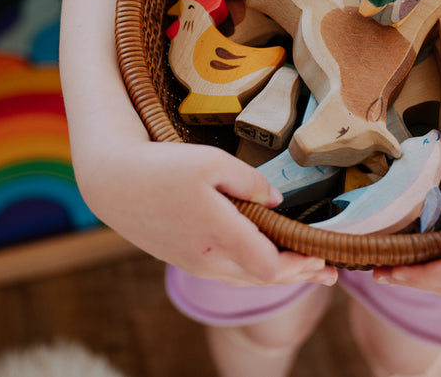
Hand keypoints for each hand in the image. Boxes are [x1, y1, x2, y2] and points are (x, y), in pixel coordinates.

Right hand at [77, 135, 338, 287]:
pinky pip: (227, 271)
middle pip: (262, 279)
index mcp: (219, 235)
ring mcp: (194, 261)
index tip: (321, 256)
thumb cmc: (162, 166)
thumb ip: (249, 182)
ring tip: (306, 272)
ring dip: (278, 276)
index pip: (270, 266)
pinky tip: (265, 262)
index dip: (300, 266)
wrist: (112, 181)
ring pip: (244, 278)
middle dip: (299, 276)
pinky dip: (254, 270)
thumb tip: (277, 202)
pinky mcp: (184, 257)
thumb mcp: (211, 162)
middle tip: (329, 273)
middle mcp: (208, 258)